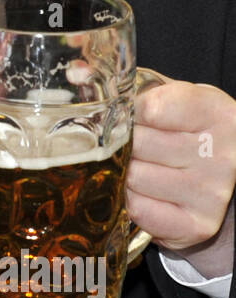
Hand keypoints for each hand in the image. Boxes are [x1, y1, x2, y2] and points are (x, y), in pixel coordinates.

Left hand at [128, 80, 235, 277]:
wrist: (212, 175)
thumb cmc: (185, 129)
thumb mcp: (169, 97)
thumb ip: (129, 84)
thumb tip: (75, 72)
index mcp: (217, 114)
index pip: (154, 108)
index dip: (128, 111)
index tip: (123, 114)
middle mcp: (221, 155)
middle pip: (139, 144)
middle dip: (119, 143)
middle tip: (119, 142)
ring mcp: (211, 193)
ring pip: (134, 177)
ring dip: (120, 172)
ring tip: (129, 166)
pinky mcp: (197, 225)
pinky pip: (138, 209)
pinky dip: (128, 200)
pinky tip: (137, 190)